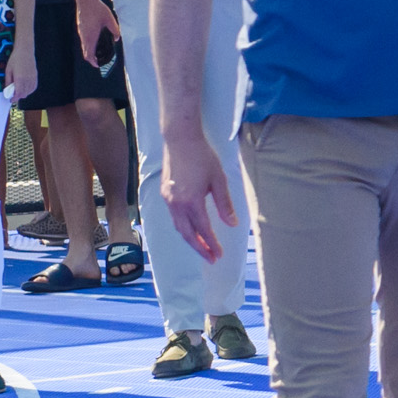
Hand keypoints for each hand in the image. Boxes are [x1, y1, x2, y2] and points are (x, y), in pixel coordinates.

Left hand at [3, 34, 35, 96]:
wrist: (25, 51)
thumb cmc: (15, 60)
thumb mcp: (8, 70)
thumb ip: (8, 82)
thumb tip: (7, 91)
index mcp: (19, 79)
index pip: (18, 94)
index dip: (14, 98)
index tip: (10, 100)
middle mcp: (27, 80)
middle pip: (24, 94)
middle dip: (18, 97)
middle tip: (12, 95)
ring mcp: (33, 78)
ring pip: (29, 92)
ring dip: (23, 93)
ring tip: (18, 91)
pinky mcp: (35, 76)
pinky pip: (33, 87)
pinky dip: (29, 90)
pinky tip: (25, 88)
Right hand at [73, 0, 116, 59]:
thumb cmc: (98, 9)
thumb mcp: (110, 19)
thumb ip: (115, 30)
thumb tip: (117, 39)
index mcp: (90, 36)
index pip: (89, 54)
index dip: (93, 62)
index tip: (98, 65)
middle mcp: (84, 36)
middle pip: (85, 53)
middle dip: (92, 59)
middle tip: (100, 61)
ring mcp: (81, 32)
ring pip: (84, 46)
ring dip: (90, 52)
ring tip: (98, 53)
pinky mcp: (80, 28)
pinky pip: (83, 40)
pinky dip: (88, 45)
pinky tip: (95, 42)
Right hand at [162, 109, 237, 263]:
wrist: (180, 139)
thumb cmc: (202, 157)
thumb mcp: (219, 180)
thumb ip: (224, 204)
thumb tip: (232, 224)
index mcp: (191, 202)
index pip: (204, 230)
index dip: (212, 244)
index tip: (219, 255)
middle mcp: (177, 204)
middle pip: (188, 234)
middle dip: (200, 248)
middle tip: (211, 259)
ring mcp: (168, 199)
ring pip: (179, 227)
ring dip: (191, 239)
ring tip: (202, 247)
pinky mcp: (164, 193)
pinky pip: (174, 217)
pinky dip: (183, 227)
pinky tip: (191, 228)